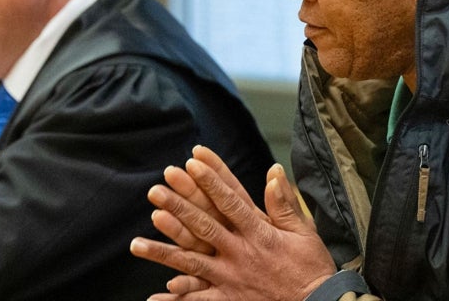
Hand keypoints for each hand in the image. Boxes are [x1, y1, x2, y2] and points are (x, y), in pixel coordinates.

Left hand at [131, 146, 336, 299]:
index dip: (210, 180)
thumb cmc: (312, 267)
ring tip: (136, 243)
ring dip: (163, 251)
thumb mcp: (304, 232)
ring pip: (191, 262)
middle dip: (178, 207)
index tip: (192, 162)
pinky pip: (198, 300)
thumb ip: (284, 203)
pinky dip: (178, 299)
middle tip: (155, 191)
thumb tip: (273, 170)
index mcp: (260, 232)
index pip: (230, 201)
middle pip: (204, 226)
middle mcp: (241, 252)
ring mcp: (232, 278)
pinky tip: (156, 296)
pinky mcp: (229, 300)